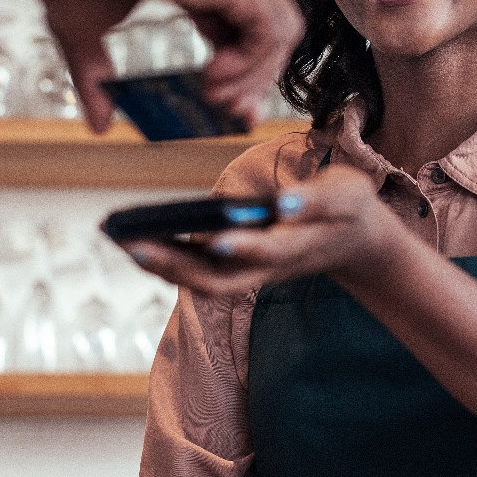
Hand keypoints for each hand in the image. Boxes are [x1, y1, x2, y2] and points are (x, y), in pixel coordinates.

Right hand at [25, 0, 305, 132]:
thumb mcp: (80, 30)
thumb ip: (94, 79)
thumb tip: (99, 127)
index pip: (240, 28)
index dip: (237, 70)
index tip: (221, 105)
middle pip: (268, 31)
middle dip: (253, 81)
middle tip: (229, 113)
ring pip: (280, 33)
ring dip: (255, 77)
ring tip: (217, 97)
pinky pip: (273, 31)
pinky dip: (254, 64)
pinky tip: (216, 76)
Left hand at [121, 164, 398, 296]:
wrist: (353, 238)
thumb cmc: (345, 208)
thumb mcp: (347, 195)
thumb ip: (316, 201)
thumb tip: (282, 202)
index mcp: (298, 246)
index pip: (269, 251)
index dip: (245, 247)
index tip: (216, 238)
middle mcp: (269, 268)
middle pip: (219, 280)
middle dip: (177, 266)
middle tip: (134, 244)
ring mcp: (252, 272)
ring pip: (204, 282)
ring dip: (164, 266)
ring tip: (123, 240)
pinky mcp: (239, 267)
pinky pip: (198, 270)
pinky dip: (168, 258)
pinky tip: (137, 238)